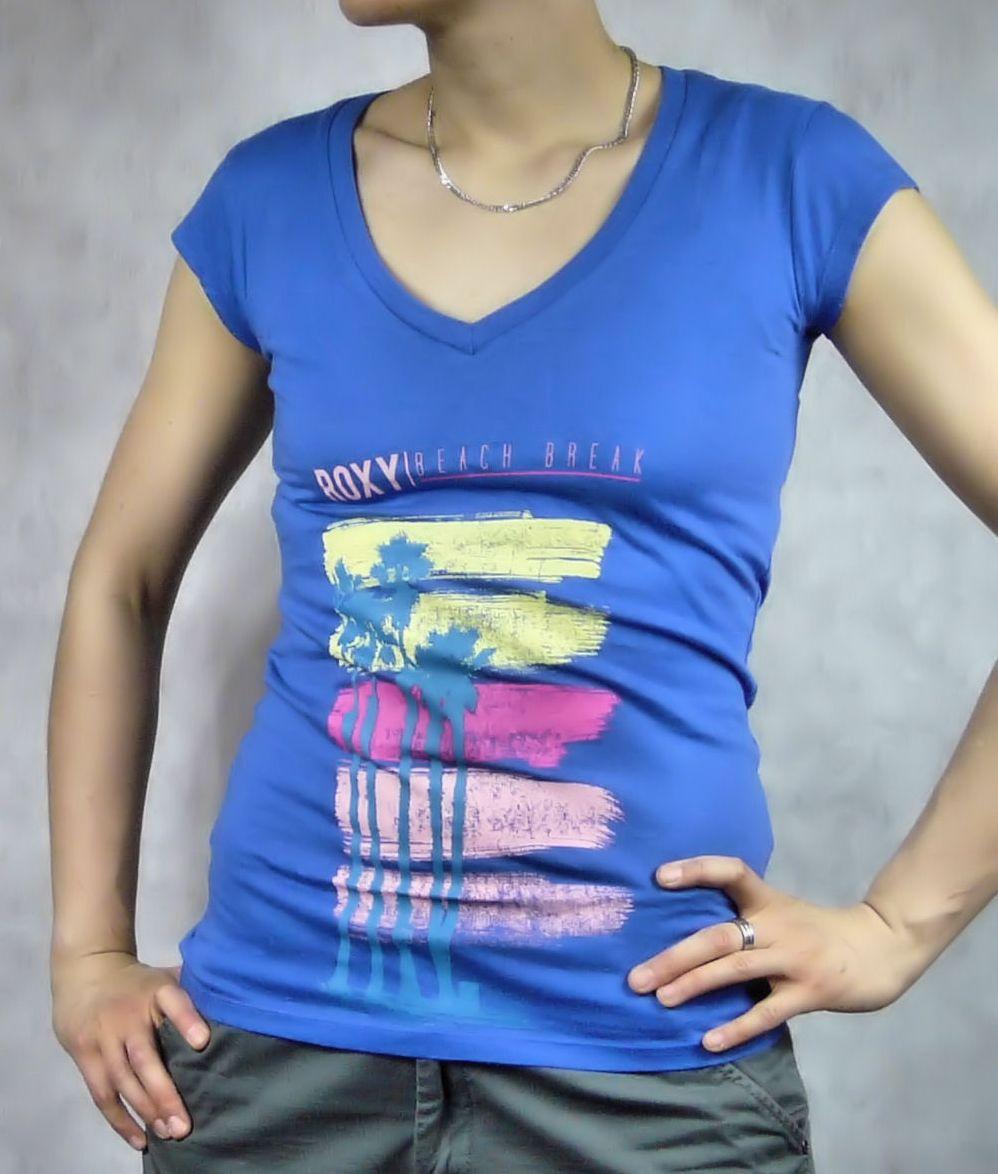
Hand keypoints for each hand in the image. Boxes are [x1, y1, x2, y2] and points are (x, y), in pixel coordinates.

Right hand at [51, 951, 209, 1152]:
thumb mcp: (165, 977)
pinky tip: (140, 1139)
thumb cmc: (139, 984)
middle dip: (165, 1093)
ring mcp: (103, 1037)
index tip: (203, 1043)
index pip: (173, 1001)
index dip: (187, 1020)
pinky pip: (102, 1094)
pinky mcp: (85, 1056)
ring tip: (168, 1133)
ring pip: (123, 1080)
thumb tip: (234, 1004)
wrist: (87, 974)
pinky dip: (119, 1120)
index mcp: (156, 990)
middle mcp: (128, 1014)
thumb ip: (193, 991)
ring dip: (145, 1111)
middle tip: (185, 1124)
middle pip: (146, 1057)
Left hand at [626, 854, 917, 1052]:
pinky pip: (766, 1011)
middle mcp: (777, 925)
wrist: (880, 948)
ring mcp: (794, 958)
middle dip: (674, 956)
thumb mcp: (782, 912)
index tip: (659, 876)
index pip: (731, 872)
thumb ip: (744, 918)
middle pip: (718, 935)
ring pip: (734, 969)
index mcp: (768, 900)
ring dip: (693, 984)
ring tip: (659, 998)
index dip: (697, 869)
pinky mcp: (810, 992)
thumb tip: (684, 935)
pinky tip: (708, 1040)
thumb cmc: (818, 932)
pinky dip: (735, 1027)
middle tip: (636, 977)